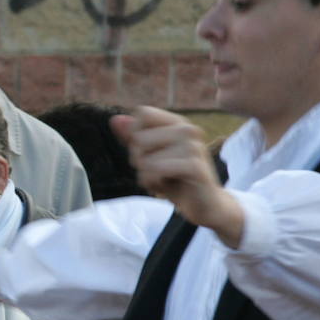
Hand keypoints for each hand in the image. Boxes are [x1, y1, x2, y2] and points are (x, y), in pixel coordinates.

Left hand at [111, 107, 244, 246]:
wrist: (205, 205)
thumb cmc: (175, 179)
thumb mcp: (149, 157)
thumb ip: (132, 137)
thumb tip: (114, 120)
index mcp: (178, 123)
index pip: (142, 114)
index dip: (134, 135)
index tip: (148, 151)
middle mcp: (188, 130)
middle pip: (138, 138)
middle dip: (139, 160)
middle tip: (158, 171)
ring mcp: (193, 147)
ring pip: (144, 158)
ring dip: (146, 176)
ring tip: (164, 180)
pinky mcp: (195, 167)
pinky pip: (155, 170)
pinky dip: (152, 183)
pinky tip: (165, 188)